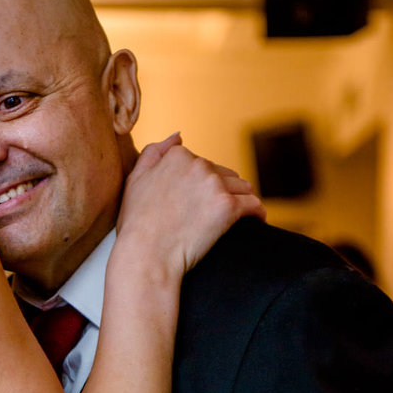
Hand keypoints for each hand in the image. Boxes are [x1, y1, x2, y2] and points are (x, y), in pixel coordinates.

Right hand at [116, 133, 264, 278]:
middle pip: (224, 174)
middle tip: (212, 214)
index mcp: (177, 157)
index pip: (203, 164)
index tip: (199, 200)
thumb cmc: (136, 225)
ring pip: (242, 187)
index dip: (202, 183)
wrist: (145, 256)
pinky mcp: (228, 207)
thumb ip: (154, 152)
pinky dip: (257, 213)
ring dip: (240, 199)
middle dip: (221, 190)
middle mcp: (198, 165)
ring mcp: (214, 185)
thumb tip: (178, 136)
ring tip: (236, 217)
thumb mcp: (135, 180)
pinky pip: (254, 205)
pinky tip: (256, 220)